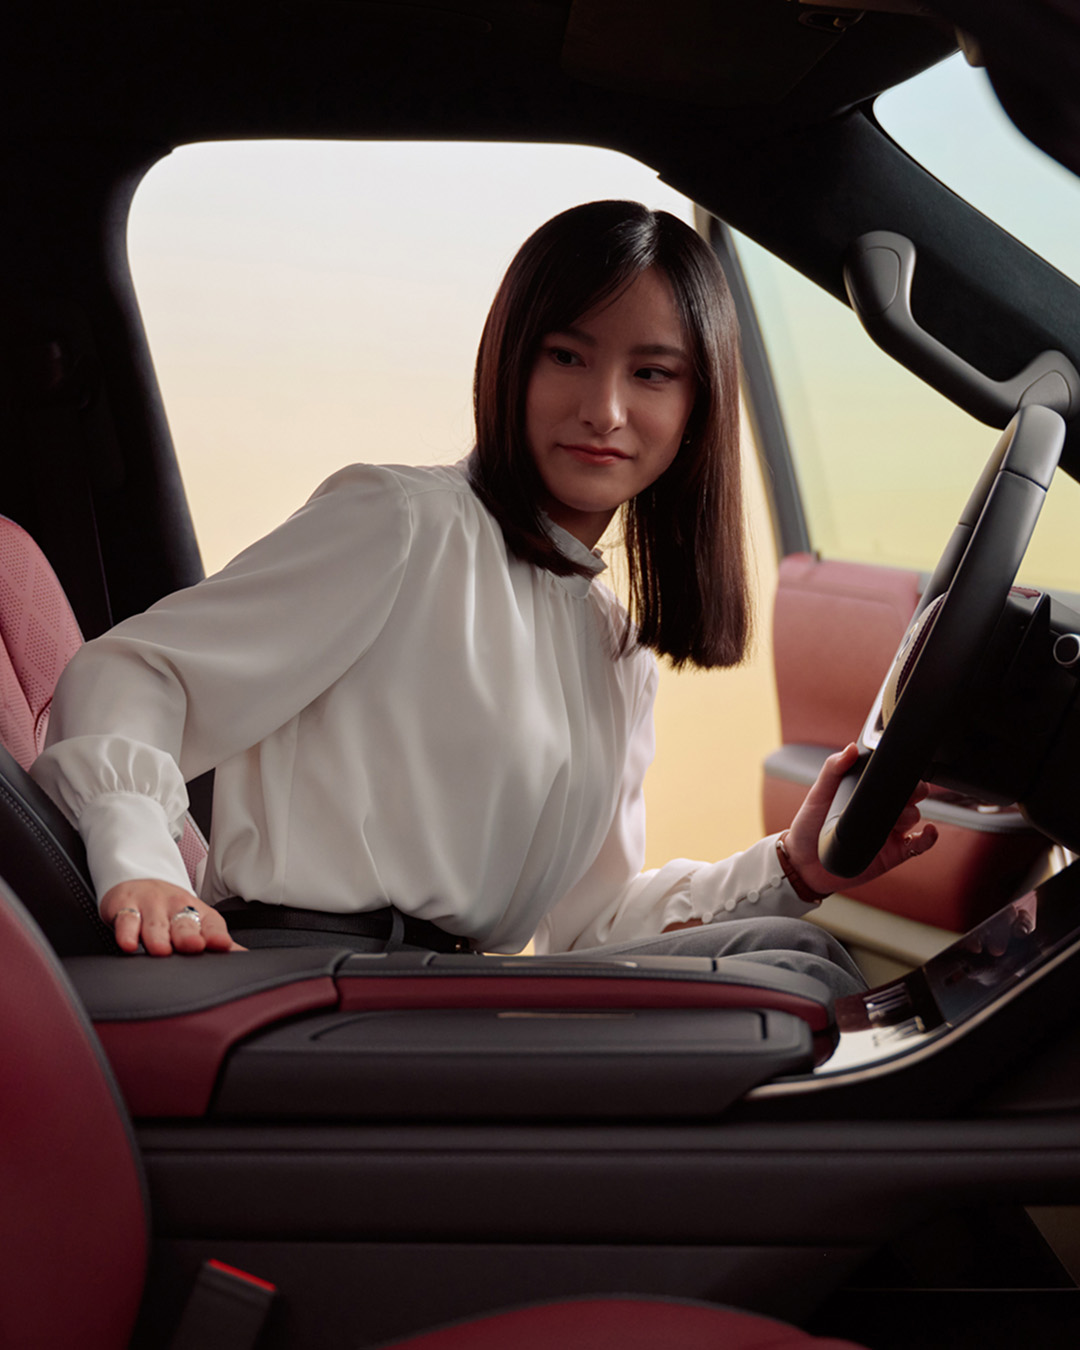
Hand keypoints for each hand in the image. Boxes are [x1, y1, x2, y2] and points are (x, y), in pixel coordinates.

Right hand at [101, 879, 243, 955]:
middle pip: (184, 923)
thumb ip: (216, 939)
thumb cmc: (172, 910)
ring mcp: (151, 905)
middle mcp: (176, 906)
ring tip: (161, 950)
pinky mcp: (125, 906)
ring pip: (155, 923)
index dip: (217, 935)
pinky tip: (129, 944)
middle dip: (188, 935)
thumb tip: (243, 957)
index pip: (212, 924)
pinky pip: (126, 920)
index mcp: (199, 913)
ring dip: (158, 937)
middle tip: (193, 946)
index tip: (222, 944)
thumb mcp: (196, 921)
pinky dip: (126, 932)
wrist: (141, 882)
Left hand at [783, 743, 937, 895]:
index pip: (893, 775)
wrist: (804, 863)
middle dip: (915, 789)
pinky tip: (929, 831)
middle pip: (911, 793)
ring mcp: (890, 831)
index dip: (903, 770)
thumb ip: (833, 770)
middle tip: (906, 791)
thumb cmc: (809, 825)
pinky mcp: (893, 853)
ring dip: (911, 813)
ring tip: (895, 818)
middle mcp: (882, 809)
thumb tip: (850, 748)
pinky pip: (918, 845)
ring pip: (914, 816)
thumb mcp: (818, 794)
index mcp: (867, 792)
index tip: (904, 766)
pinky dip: (929, 838)